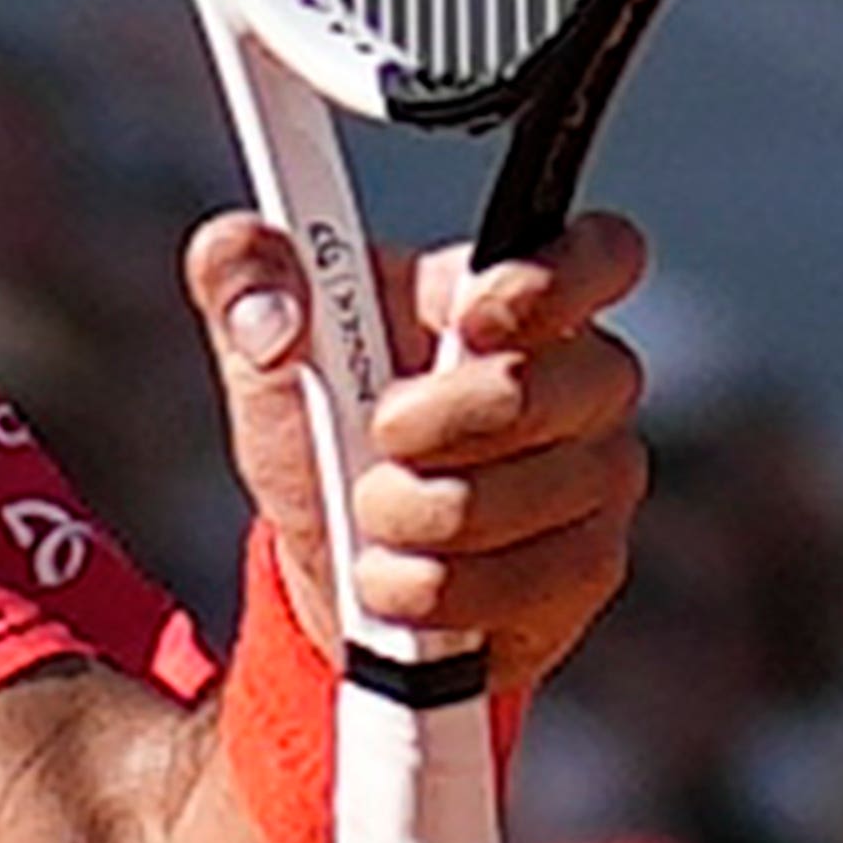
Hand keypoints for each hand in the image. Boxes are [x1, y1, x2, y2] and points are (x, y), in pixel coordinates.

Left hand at [193, 207, 649, 691]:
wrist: (329, 554)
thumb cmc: (321, 420)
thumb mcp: (260, 333)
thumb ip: (242, 271)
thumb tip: (273, 317)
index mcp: (518, 296)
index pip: (600, 254)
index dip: (548, 282)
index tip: (469, 319)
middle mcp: (585, 381)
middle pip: (532, 389)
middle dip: (422, 424)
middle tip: (378, 434)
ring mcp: (600, 478)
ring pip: (507, 501)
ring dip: (405, 515)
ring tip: (372, 511)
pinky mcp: (585, 570)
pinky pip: (507, 586)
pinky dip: (420, 588)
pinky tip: (394, 574)